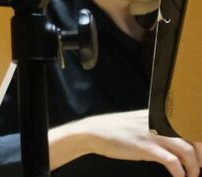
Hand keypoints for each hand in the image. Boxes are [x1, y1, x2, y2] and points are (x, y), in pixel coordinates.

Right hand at [60, 110, 201, 176]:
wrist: (94, 132)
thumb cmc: (118, 130)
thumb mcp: (142, 122)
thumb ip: (160, 126)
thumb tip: (180, 140)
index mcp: (161, 114)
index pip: (191, 124)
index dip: (201, 142)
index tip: (201, 155)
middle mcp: (160, 121)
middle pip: (195, 138)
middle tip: (200, 168)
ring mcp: (153, 134)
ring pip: (188, 151)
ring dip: (194, 168)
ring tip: (192, 176)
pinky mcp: (146, 147)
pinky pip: (172, 162)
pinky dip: (180, 173)